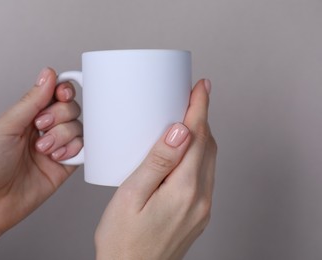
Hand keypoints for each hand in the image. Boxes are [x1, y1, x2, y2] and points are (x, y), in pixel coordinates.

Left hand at [0, 68, 81, 258]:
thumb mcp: (5, 126)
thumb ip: (31, 101)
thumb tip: (48, 74)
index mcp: (26, 116)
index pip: (54, 94)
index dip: (63, 90)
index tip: (62, 93)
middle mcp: (43, 129)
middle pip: (71, 108)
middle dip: (60, 115)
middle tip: (42, 126)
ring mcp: (55, 148)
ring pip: (78, 128)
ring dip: (63, 135)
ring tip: (43, 150)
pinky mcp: (64, 167)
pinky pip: (82, 150)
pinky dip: (73, 150)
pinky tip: (56, 157)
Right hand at [95, 79, 216, 259]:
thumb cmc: (123, 240)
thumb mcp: (131, 196)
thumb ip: (157, 162)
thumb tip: (180, 131)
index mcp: (184, 189)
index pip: (198, 137)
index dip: (200, 107)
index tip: (201, 86)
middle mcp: (200, 198)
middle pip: (207, 146)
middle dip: (201, 117)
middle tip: (191, 97)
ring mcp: (201, 208)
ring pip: (208, 160)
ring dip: (200, 136)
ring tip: (186, 118)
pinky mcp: (197, 214)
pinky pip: (203, 175)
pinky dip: (197, 155)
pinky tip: (182, 152)